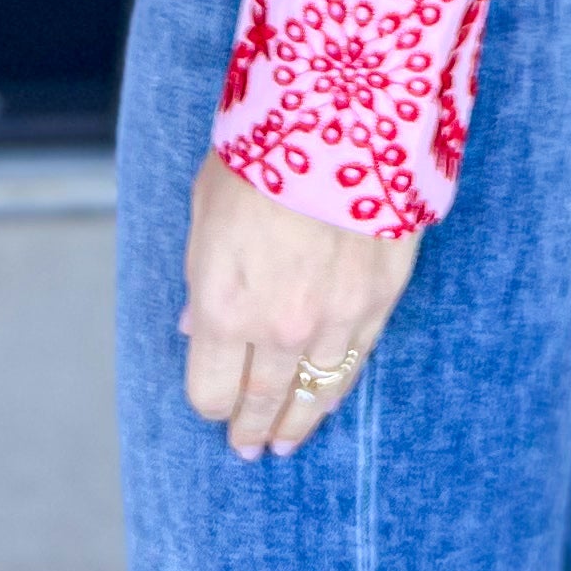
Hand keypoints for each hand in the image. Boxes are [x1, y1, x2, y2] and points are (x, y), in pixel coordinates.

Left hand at [182, 149, 420, 458]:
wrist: (342, 121)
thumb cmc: (261, 153)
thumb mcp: (205, 210)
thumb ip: (199, 279)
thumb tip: (192, 327)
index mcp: (221, 306)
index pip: (209, 390)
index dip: (209, 404)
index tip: (213, 408)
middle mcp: (276, 326)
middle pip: (261, 402)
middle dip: (252, 429)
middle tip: (250, 449)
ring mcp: (332, 319)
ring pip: (313, 392)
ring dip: (299, 422)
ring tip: (289, 442)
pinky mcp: (378, 300)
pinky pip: (356, 362)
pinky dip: (338, 387)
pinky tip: (329, 400)